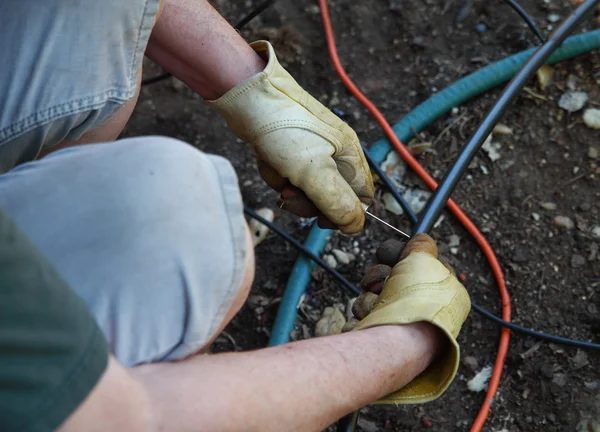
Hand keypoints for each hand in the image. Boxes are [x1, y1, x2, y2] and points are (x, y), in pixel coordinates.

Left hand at [207, 41, 373, 233]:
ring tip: (276, 168)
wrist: (247, 96)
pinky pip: (287, 176)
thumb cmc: (283, 128)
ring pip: (304, 189)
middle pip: (330, 198)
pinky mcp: (290, 150)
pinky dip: (274, 172)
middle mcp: (335, 154)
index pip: (362, 198)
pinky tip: (267, 158)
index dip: (344, 214)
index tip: (321, 219)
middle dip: (306, 200)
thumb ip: (337, 203)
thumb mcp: (313, 172)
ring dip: (285, 184)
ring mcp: (311, 152)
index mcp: (350, 156)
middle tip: (289, 192)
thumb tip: (355, 227)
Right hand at [346, 234, 470, 403]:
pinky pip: (361, 320)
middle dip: (377, 279)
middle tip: (381, 285)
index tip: (388, 256)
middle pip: (386, 281)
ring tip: (376, 309)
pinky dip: (361, 319)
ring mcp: (398, 327)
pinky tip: (368, 322)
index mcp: (440, 293)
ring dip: (368, 301)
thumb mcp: (424, 260)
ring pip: (369, 300)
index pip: (414, 266)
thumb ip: (421, 246)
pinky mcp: (378, 341)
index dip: (398, 258)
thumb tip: (421, 238)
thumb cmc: (416, 301)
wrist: (399, 341)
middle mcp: (420, 310)